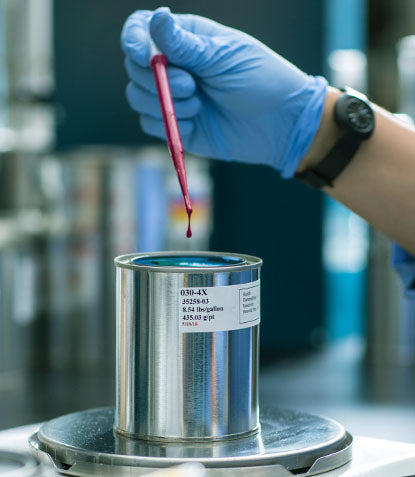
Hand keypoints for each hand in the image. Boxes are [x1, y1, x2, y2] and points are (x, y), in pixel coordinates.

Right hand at [121, 7, 326, 177]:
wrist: (280, 124)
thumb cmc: (260, 79)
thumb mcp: (224, 56)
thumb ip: (186, 44)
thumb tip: (156, 17)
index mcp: (184, 39)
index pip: (140, 31)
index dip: (134, 41)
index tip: (144, 56)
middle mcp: (173, 67)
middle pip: (133, 68)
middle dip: (156, 80)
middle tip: (191, 86)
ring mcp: (172, 98)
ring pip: (137, 98)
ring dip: (165, 104)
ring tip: (199, 106)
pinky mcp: (176, 126)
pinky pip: (149, 124)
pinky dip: (168, 126)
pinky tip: (195, 124)